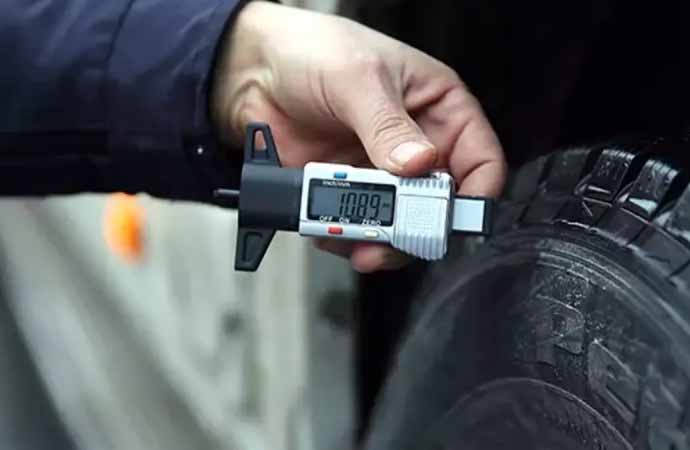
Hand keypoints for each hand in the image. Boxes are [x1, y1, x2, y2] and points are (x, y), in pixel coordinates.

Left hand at [212, 1, 506, 272]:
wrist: (251, 72)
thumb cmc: (312, 52)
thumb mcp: (356, 78)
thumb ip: (387, 125)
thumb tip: (419, 163)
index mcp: (438, 106)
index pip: (480, 157)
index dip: (476, 194)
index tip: (452, 219)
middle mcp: (416, 143)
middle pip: (440, 203)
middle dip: (419, 226)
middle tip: (395, 235)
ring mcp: (382, 171)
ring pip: (401, 224)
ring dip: (380, 239)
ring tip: (356, 239)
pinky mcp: (350, 189)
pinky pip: (360, 227)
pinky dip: (346, 236)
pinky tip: (329, 227)